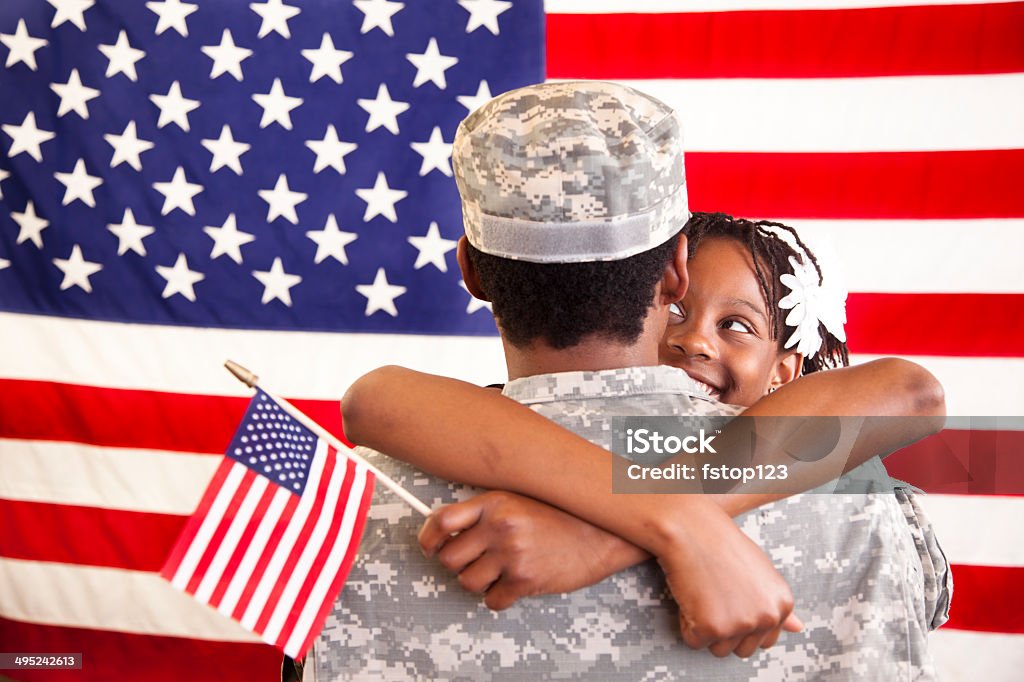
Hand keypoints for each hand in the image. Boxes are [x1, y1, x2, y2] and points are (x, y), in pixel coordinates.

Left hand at [419, 491, 648, 609]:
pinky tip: (514, 583)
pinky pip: (492, 601)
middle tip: (473, 561)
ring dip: (478, 582)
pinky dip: (499, 597)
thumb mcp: (520, 498)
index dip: (428, 538)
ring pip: (467, 582)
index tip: (429, 546)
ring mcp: (512, 554)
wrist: (600, 534)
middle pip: (449, 558)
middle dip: (457, 564)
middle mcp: (500, 526)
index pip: (442, 521)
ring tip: (498, 572)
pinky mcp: (525, 580)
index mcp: (495, 502)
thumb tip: (446, 528)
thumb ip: (485, 510)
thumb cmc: (561, 516)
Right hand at [656, 500, 802, 657]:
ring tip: (704, 595)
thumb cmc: (721, 544)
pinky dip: (686, 622)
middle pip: (743, 649)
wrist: (692, 528)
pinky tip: (691, 595)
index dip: (741, 621)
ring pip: (719, 649)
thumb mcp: (759, 571)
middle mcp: (767, 616)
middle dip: (725, 629)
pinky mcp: (712, 628)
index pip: (765, 640)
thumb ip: (775, 603)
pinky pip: (693, 641)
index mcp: (782, 604)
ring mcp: (741, 624)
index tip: (730, 598)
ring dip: (705, 628)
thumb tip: (798, 628)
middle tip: (714, 595)